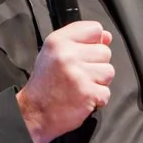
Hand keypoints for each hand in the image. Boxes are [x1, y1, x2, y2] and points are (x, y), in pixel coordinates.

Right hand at [17, 21, 114, 142]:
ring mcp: (79, 74)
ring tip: (81, 86)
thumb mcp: (53, 53)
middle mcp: (68, 55)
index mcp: (58, 41)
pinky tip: (82, 98)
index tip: (85, 53)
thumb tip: (107, 37)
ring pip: (109, 72)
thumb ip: (80, 40)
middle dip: (96, 65)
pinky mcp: (87, 93)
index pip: (95, 29)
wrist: (34, 113)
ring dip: (98, 82)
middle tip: (78, 75)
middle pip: (105, 52)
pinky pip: (106, 92)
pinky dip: (97, 99)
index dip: (94, 42)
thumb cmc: (45, 84)